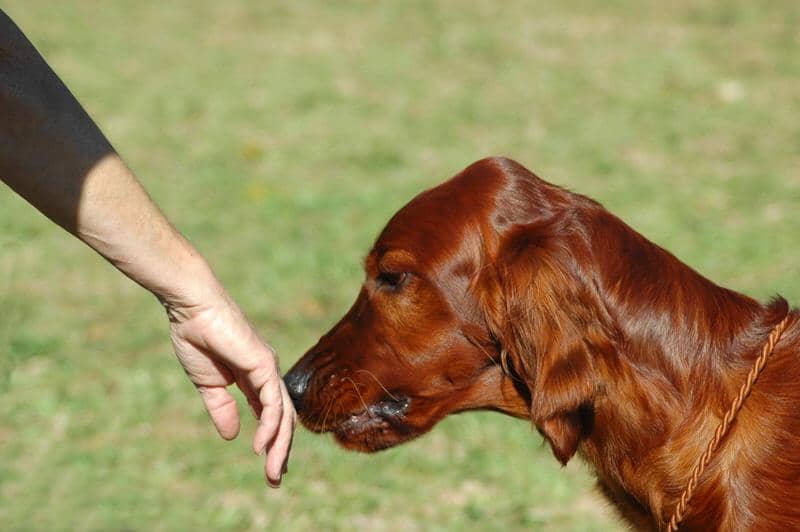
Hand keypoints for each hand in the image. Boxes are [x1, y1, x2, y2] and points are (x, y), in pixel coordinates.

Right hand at [165, 287, 294, 486]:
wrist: (192, 310)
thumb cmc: (197, 338)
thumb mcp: (208, 384)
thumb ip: (221, 408)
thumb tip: (233, 435)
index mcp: (254, 379)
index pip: (271, 415)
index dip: (272, 442)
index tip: (269, 468)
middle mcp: (267, 375)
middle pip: (283, 418)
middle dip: (280, 450)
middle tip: (275, 479)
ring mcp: (268, 369)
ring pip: (283, 414)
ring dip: (279, 445)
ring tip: (273, 471)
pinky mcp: (264, 364)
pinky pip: (272, 401)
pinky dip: (270, 424)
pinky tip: (263, 444)